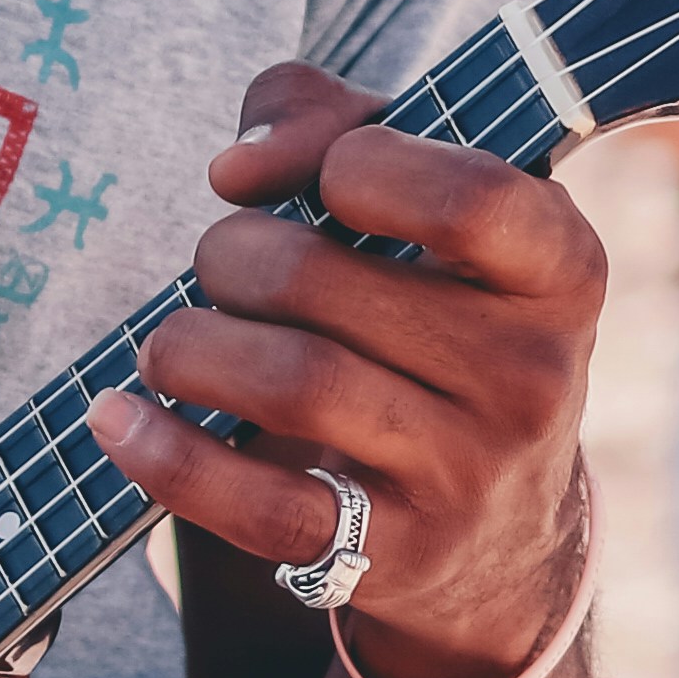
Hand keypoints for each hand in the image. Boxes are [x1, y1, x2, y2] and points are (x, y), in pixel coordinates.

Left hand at [89, 62, 603, 677]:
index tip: (318, 178)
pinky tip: (118, 419)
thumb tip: (243, 165)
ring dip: (190, 346)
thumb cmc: (435, 317)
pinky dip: (166, 455)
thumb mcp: (427, 206)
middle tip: (222, 267)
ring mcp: (466, 473)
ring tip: (176, 343)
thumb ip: (331, 121)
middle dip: (230, 256)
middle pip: (320, 281)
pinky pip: (257, 505)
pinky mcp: (393, 556)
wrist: (499, 532)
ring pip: (287, 383)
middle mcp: (531, 373)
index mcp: (560, 266)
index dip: (356, 163)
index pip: (467, 197)